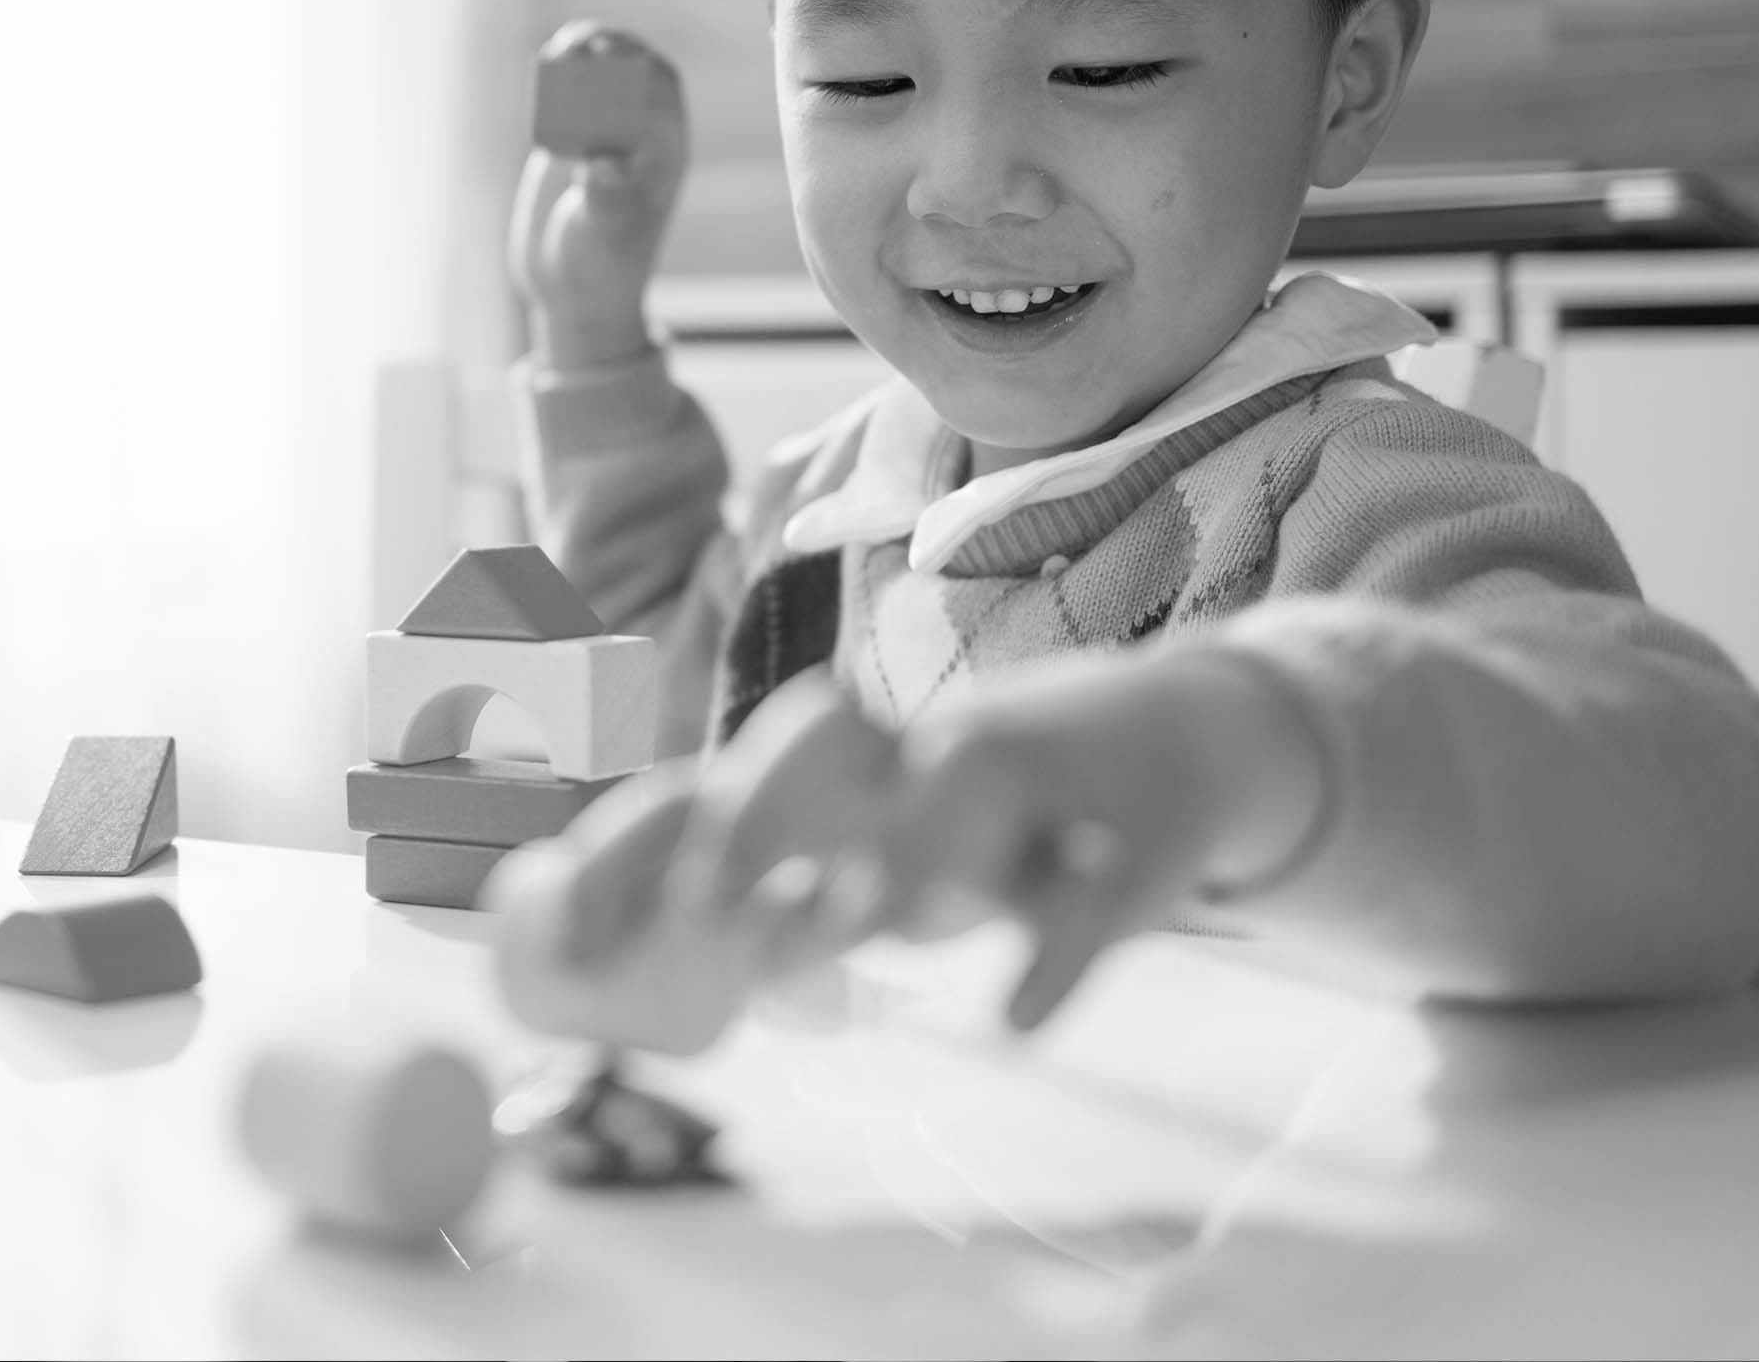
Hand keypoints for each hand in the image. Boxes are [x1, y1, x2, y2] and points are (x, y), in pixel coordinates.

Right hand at [506, 22, 687, 370]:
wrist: (570, 290)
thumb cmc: (598, 267)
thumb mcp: (602, 233)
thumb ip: (607, 197)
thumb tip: (604, 160)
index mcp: (666, 154)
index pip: (662, 94)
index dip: (640, 64)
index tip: (609, 53)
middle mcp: (640, 140)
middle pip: (634, 75)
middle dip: (612, 48)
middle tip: (581, 43)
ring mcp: (605, 139)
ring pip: (602, 80)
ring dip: (586, 52)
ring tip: (561, 48)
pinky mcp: (573, 145)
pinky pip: (572, 98)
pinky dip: (561, 75)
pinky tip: (548, 62)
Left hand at [677, 648, 1327, 1030]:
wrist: (1187, 737)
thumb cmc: (993, 804)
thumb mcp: (879, 831)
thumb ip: (784, 888)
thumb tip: (659, 956)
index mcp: (842, 766)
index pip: (715, 780)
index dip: (636, 849)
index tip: (571, 937)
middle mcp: (919, 752)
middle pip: (824, 746)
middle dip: (756, 818)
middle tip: (706, 911)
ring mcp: (1033, 780)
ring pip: (961, 790)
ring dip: (904, 853)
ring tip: (855, 926)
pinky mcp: (1135, 841)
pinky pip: (1094, 895)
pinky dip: (1055, 957)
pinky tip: (1016, 1021)